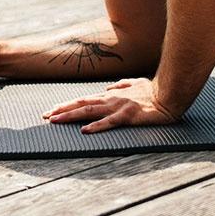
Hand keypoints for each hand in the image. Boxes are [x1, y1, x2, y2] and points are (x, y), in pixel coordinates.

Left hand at [42, 77, 180, 133]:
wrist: (170, 94)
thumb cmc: (154, 90)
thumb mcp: (134, 84)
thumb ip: (120, 85)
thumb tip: (108, 87)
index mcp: (111, 95)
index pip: (84, 100)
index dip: (67, 105)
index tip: (52, 110)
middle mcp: (111, 99)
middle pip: (81, 104)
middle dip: (62, 110)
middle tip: (45, 116)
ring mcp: (119, 107)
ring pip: (90, 112)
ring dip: (71, 116)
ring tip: (55, 120)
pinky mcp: (129, 116)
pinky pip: (110, 122)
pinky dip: (96, 126)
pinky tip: (85, 130)